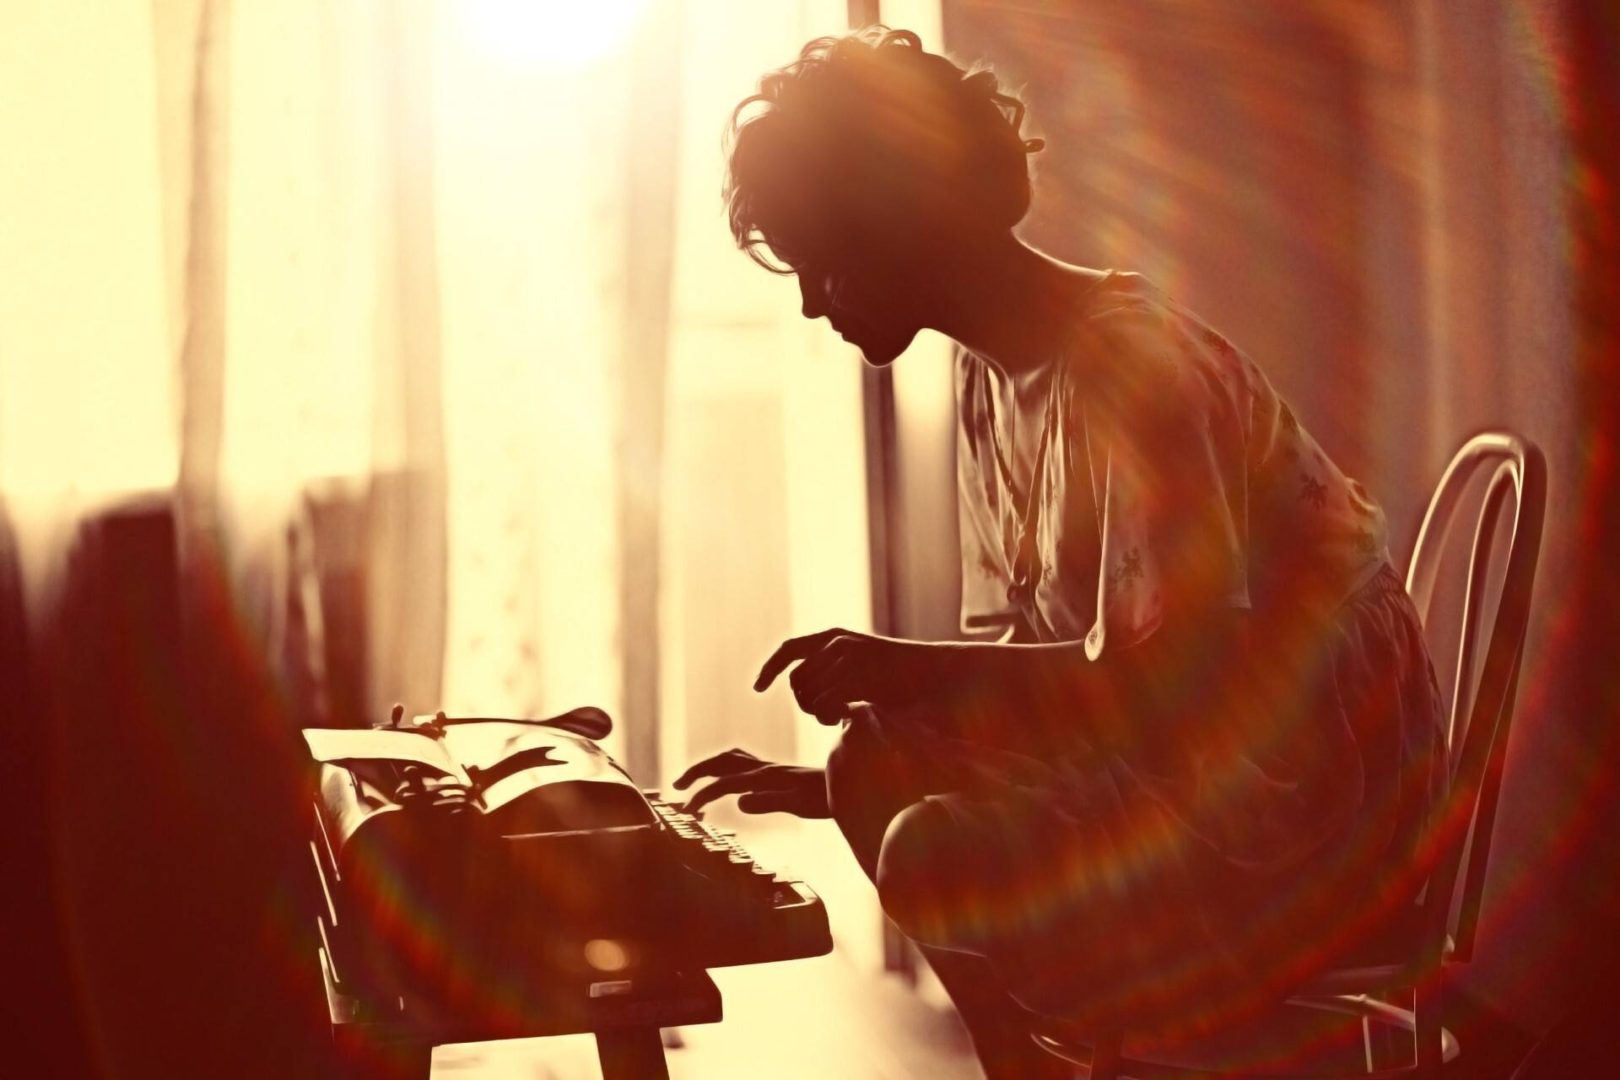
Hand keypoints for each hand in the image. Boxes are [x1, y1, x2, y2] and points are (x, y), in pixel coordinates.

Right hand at [672, 748, 829, 817]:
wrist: (850, 784)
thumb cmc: (827, 798)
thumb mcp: (799, 803)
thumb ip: (769, 801)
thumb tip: (738, 802)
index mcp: (766, 776)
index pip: (725, 783)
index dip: (704, 795)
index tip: (688, 810)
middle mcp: (765, 769)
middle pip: (722, 762)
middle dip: (697, 772)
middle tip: (676, 786)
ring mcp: (771, 769)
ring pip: (731, 760)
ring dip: (708, 768)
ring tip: (692, 781)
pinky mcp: (777, 773)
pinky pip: (743, 765)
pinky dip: (725, 770)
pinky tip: (727, 782)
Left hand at [754, 628, 950, 723]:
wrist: (940, 675)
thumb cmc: (907, 682)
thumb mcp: (867, 672)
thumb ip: (840, 676)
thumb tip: (814, 695)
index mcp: (836, 637)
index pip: (789, 650)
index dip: (770, 669)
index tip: (757, 688)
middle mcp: (836, 642)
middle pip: (796, 680)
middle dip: (804, 702)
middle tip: (828, 714)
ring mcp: (846, 656)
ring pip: (808, 693)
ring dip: (818, 711)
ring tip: (840, 714)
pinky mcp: (854, 672)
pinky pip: (823, 702)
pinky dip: (828, 715)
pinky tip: (847, 714)